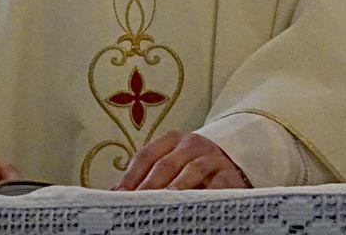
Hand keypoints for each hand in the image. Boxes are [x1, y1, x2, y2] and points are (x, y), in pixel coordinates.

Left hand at [113, 130, 249, 190]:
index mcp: (171, 139)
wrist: (231, 162)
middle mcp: (191, 144)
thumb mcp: (169, 164)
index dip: (131, 175)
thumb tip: (114, 193)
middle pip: (166, 164)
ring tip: (163, 202)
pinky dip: (205, 195)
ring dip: (176, 187)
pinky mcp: (228, 174)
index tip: (119, 195)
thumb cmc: (191, 167)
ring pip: (191, 170)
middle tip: (137, 203)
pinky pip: (216, 184)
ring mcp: (211, 157)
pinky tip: (194, 206)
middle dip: (149, 185)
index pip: (147, 155)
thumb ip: (145, 175)